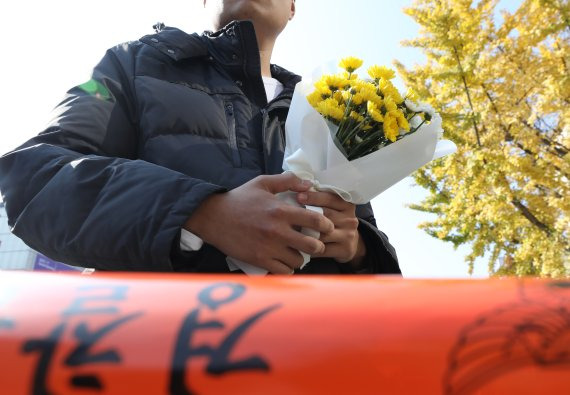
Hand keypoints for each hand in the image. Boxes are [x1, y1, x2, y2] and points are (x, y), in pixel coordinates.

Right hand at [184, 173, 333, 273]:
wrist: (213, 216)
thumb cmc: (239, 199)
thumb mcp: (262, 183)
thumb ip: (287, 181)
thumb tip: (309, 184)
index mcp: (280, 211)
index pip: (315, 221)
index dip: (326, 225)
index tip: (327, 228)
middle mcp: (277, 231)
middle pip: (312, 245)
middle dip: (318, 246)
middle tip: (315, 244)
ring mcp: (268, 248)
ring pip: (298, 261)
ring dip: (301, 258)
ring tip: (297, 252)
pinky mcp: (259, 260)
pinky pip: (283, 271)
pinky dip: (287, 268)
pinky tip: (285, 261)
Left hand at [297, 191, 365, 267]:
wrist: (350, 243)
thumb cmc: (333, 221)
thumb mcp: (332, 208)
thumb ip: (320, 200)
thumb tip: (298, 191)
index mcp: (347, 205)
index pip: (331, 198)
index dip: (314, 197)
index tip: (299, 196)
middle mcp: (350, 219)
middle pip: (326, 216)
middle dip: (307, 214)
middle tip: (290, 214)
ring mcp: (349, 235)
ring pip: (323, 234)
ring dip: (306, 232)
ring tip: (290, 230)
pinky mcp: (346, 250)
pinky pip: (323, 249)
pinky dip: (309, 248)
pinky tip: (298, 246)